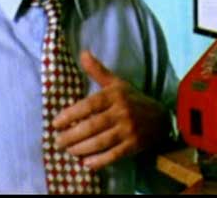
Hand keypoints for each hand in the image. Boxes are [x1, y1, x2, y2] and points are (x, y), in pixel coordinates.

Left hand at [51, 50, 170, 170]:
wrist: (161, 117)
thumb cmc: (132, 99)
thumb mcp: (117, 83)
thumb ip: (97, 70)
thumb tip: (82, 53)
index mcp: (115, 95)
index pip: (89, 105)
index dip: (70, 114)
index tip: (55, 122)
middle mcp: (122, 112)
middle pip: (93, 126)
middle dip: (72, 135)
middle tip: (57, 141)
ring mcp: (129, 130)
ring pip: (101, 142)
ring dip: (82, 149)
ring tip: (68, 151)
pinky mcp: (134, 146)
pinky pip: (114, 155)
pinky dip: (99, 161)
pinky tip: (86, 163)